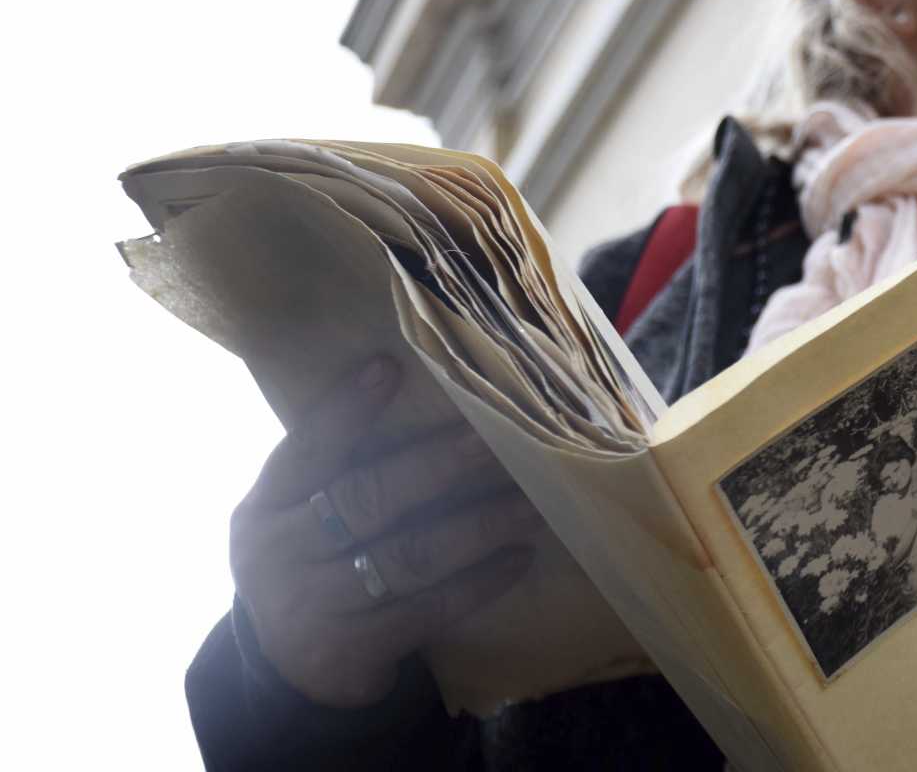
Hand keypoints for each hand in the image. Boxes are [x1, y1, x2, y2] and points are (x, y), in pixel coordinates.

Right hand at [229, 357, 544, 706]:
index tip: (391, 366)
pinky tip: (520, 557)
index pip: (304, 448)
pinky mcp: (350, 652)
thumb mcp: (299, 516)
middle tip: (500, 438)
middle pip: (367, 498)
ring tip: (533, 501)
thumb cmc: (315, 562)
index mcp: (263, 507)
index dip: (346, 409)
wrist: (289, 671)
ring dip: (480, 525)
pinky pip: (429, 608)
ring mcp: (311, 608)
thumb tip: (435, 397)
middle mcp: (277, 555)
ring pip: (409, 555)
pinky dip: (480, 581)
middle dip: (440, 464)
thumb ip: (340, 469)